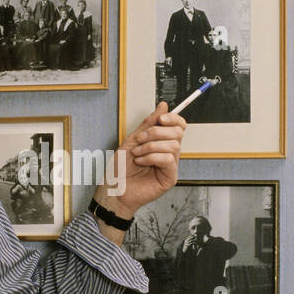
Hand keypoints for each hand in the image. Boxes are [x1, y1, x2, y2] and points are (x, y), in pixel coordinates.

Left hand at [97, 102, 185, 220]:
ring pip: (174, 145)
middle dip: (156, 132)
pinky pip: (168, 159)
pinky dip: (152, 157)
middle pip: (178, 133)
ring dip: (151, 146)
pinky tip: (141, 162)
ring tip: (138, 154)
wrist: (113, 188)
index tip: (161, 119)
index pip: (179, 126)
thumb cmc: (121, 168)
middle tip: (140, 140)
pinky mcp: (170, 178)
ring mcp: (170, 166)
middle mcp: (169, 153)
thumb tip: (163, 106)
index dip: (173, 119)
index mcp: (162, 142)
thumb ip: (149, 123)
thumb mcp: (132, 139)